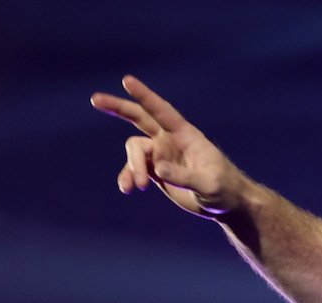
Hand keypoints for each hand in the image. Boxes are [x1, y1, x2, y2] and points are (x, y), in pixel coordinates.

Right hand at [90, 75, 247, 218]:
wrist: (226, 204)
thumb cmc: (224, 190)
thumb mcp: (208, 185)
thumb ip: (184, 176)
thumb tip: (157, 169)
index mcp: (186, 135)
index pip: (162, 111)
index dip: (145, 96)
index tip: (126, 80)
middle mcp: (170, 141)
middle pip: (140, 118)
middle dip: (118, 108)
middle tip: (95, 100)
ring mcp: (161, 155)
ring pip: (135, 152)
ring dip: (132, 167)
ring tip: (138, 187)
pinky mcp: (156, 172)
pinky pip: (134, 170)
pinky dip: (128, 177)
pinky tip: (127, 188)